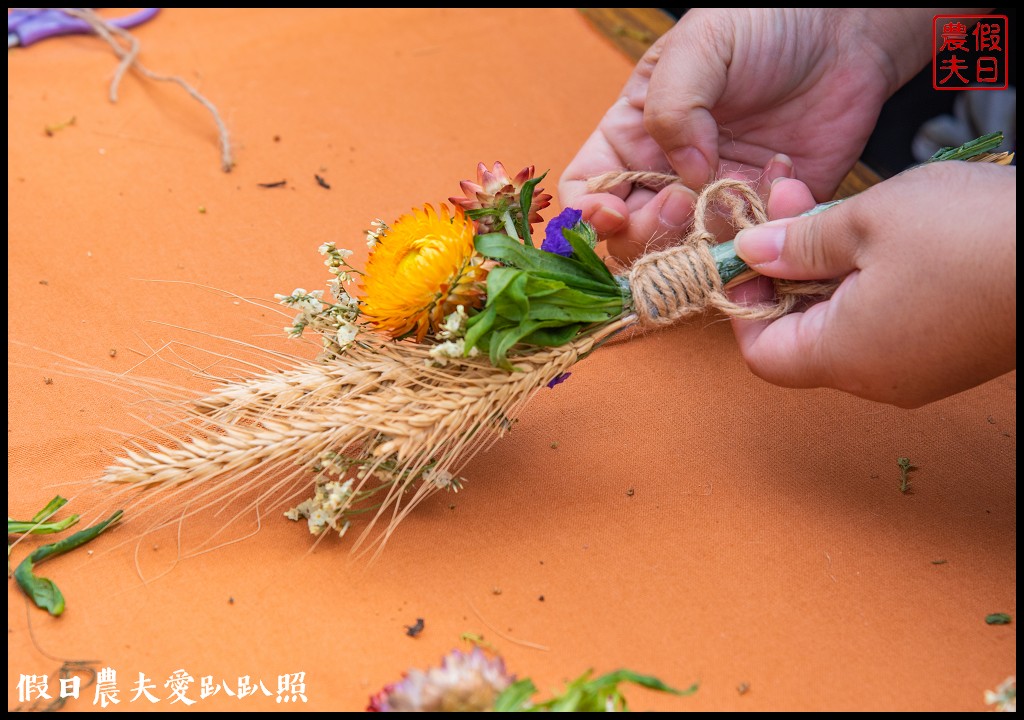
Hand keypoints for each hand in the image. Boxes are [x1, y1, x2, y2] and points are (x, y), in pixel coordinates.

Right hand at [560, 8, 932, 261]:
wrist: (843, 26)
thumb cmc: (762, 20)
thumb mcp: (701, 43)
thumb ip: (674, 105)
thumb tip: (684, 173)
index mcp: (633, 135)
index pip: (586, 190)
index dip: (589, 214)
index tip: (614, 213)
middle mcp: (667, 176)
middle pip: (631, 238)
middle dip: (650, 234)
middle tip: (683, 202)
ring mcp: (715, 201)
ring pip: (689, 256)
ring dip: (709, 238)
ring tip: (743, 190)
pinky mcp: (767, 215)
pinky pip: (755, 249)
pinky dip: (766, 232)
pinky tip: (787, 180)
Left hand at [730, 163, 1016, 407]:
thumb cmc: (972, 235)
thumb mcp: (868, 221)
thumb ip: (799, 242)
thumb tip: (752, 253)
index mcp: (846, 358)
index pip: (760, 353)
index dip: (745, 301)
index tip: (748, 250)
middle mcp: (878, 379)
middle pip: (801, 334)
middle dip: (785, 266)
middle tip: (791, 201)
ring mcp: (919, 369)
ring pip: (844, 323)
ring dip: (827, 265)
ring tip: (832, 206)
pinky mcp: (951, 352)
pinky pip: (887, 322)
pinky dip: (868, 279)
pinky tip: (878, 230)